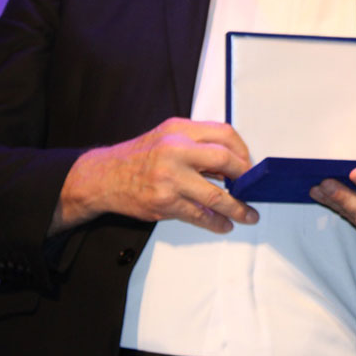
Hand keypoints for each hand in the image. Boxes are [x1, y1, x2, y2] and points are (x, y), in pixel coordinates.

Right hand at [50, 118, 258, 234]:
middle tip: (252, 187)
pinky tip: (224, 224)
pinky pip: (198, 215)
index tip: (247, 164)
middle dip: (244, 177)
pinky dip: (216, 222)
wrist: (103, 177)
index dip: (242, 150)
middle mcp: (175, 151)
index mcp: (179, 130)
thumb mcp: (167, 137)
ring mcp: (170, 178)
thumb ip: (198, 144)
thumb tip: (232, 163)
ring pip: (215, 195)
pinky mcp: (164, 203)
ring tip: (248, 215)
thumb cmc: (139, 157)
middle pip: (224, 160)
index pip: (224, 133)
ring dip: (237, 208)